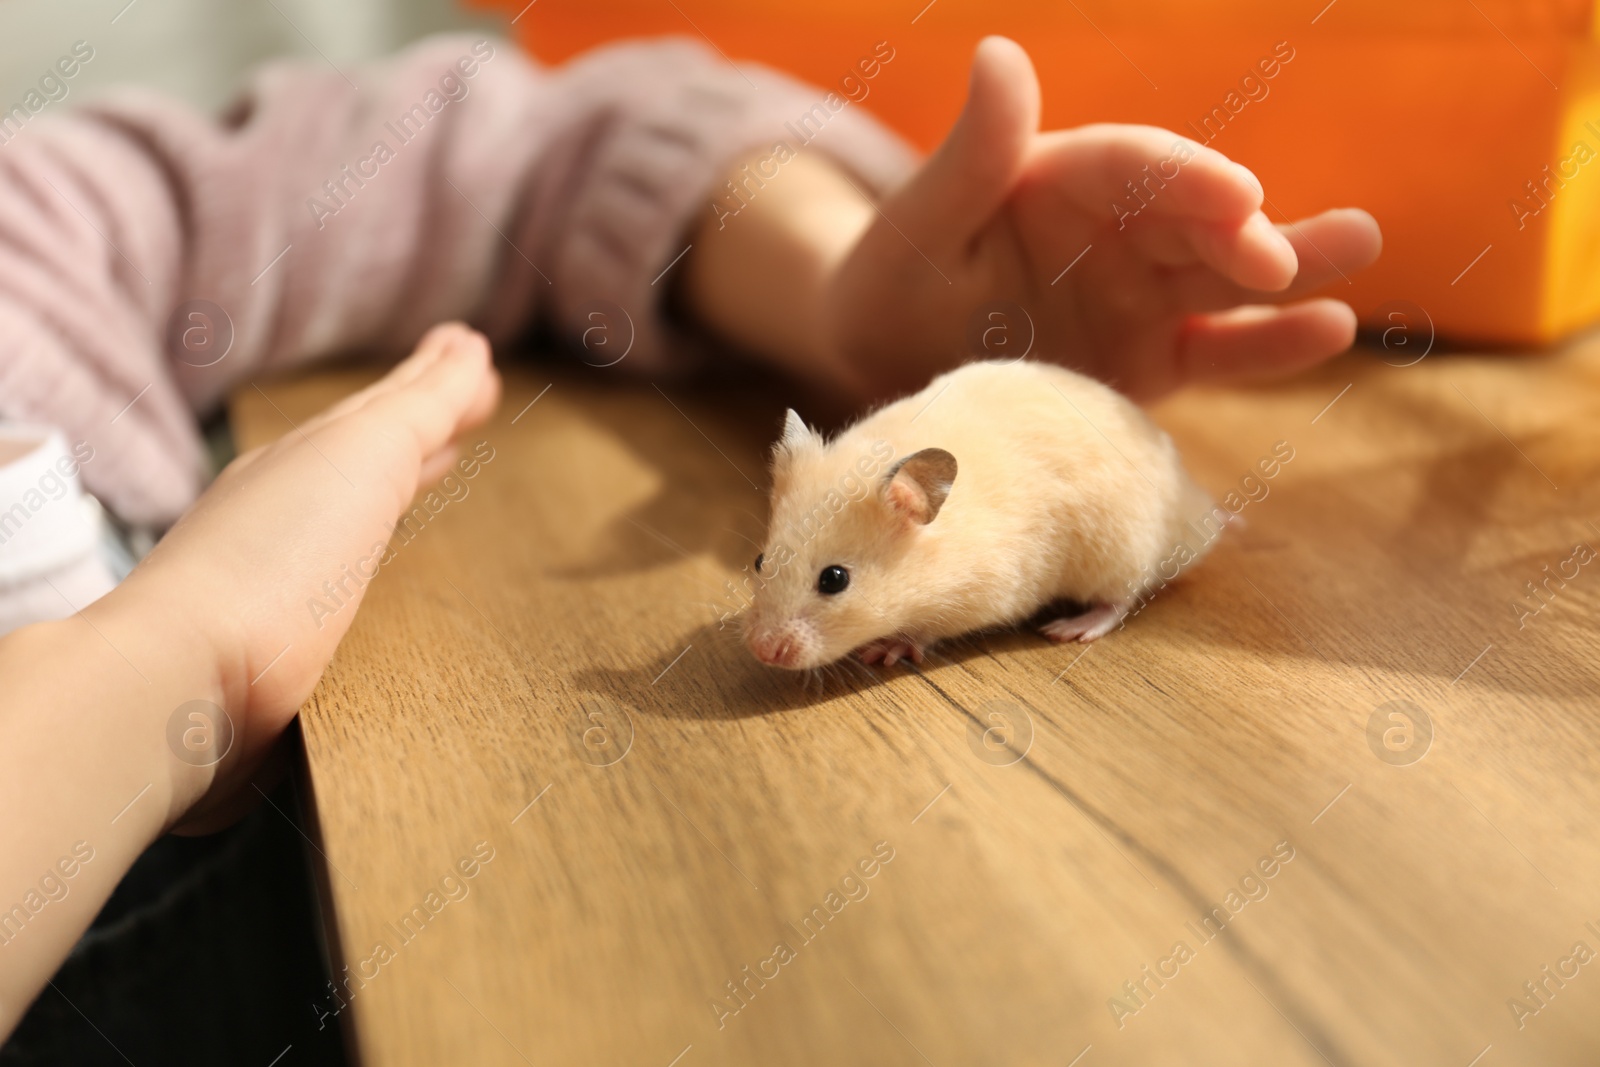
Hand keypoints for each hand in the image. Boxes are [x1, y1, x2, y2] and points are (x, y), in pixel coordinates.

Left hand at [111, 322, 499, 830]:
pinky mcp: (284, 627)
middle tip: (472, 391)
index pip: (389, 403)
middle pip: (370, 441)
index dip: (437, 380)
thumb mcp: (363, 455)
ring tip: (442, 458)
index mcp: (312, 453)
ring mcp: (282, 561)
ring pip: (358, 495)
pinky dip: (378, 534)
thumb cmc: (276, 557)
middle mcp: (291, 496)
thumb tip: (466, 351)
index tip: (472, 353)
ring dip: (404, 468)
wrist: (188, 665)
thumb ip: (419, 407)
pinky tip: (379, 549)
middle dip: (423, 414)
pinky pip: (349, 558)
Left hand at [823, 36, 1381, 401]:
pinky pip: (1215, 350)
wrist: (886, 368)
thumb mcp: (917, 227)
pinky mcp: (1151, 359)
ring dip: (1291, 268)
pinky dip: (1268, 345)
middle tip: (1286, 256)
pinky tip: (1329, 329)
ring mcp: (1139, 296)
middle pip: (1193, 219)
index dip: (1186, 179)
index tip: (1238, 195)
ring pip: (1224, 276)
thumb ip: (968, 157)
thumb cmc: (893, 285)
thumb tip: (1001, 53)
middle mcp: (1115, 230)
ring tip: (1359, 251)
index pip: (1132, 168)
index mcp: (1060, 180)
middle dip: (1245, 233)